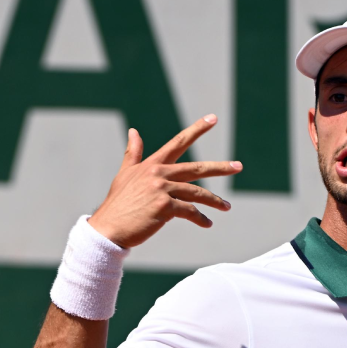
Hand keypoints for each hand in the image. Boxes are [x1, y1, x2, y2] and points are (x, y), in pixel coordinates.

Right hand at [88, 114, 241, 247]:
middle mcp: (158, 174)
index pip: (178, 142)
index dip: (197, 129)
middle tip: (239, 166)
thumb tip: (134, 131)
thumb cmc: (118, 203)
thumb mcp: (125, 174)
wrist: (107, 229)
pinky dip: (200, 218)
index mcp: (152, 164)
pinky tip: (207, 223)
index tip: (213, 118)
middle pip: (197, 168)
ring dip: (214, 201)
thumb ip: (133, 153)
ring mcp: (162, 190)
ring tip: (226, 207)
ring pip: (197, 193)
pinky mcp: (164, 207)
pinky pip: (190, 211)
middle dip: (220, 167)